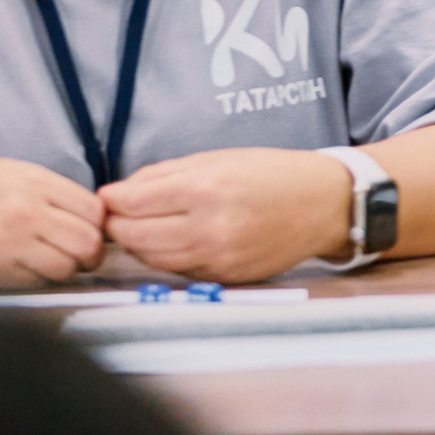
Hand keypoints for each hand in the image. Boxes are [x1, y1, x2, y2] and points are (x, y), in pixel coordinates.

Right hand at [0, 158, 105, 286]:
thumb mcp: (9, 174)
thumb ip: (50, 192)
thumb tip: (89, 215)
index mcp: (35, 182)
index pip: (94, 210)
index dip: (98, 225)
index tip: (91, 231)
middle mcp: (27, 211)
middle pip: (88, 241)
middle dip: (91, 254)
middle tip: (81, 257)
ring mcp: (11, 243)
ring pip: (68, 267)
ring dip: (67, 270)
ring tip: (53, 264)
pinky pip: (37, 282)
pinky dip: (40, 280)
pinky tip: (26, 270)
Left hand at [100, 148, 352, 282]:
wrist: (325, 203)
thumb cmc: (274, 173)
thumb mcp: (220, 158)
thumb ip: (166, 173)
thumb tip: (119, 192)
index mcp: (205, 189)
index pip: (132, 203)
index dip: (112, 200)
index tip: (109, 197)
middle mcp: (209, 227)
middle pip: (134, 236)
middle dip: (117, 226)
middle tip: (118, 216)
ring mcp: (218, 257)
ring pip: (152, 259)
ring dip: (139, 245)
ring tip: (144, 228)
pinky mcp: (227, 276)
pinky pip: (179, 271)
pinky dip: (167, 258)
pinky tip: (175, 241)